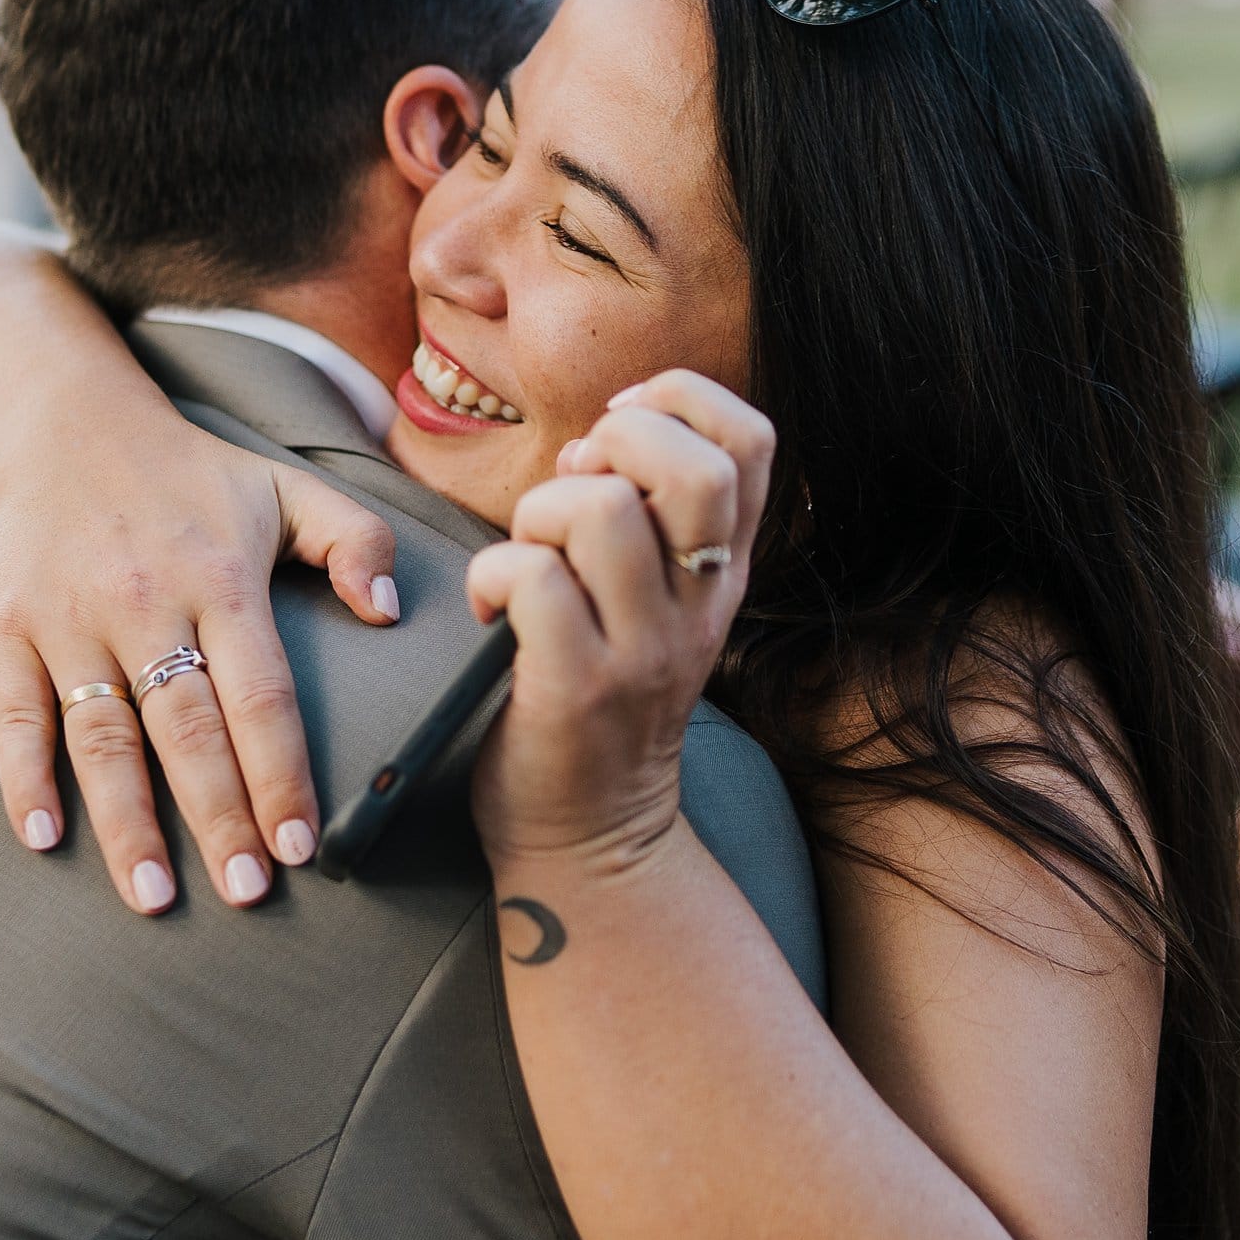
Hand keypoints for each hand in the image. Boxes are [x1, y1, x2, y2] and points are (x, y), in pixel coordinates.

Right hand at [0, 410, 399, 913]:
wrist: (62, 425)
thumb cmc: (192, 476)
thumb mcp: (286, 487)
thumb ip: (357, 540)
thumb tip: (391, 615)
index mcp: (221, 576)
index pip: (261, 693)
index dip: (281, 774)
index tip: (302, 846)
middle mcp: (145, 602)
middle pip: (185, 728)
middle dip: (218, 817)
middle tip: (246, 891)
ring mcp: (70, 619)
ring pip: (101, 735)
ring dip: (126, 822)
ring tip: (153, 897)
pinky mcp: (8, 628)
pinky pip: (15, 715)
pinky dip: (23, 779)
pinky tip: (43, 839)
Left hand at [464, 371, 774, 868]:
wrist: (594, 838)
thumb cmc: (603, 699)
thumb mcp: (658, 603)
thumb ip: (648, 517)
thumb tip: (598, 434)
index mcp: (724, 569)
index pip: (750, 439)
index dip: (678, 401)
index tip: (616, 431)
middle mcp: (700, 603)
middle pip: (692, 465)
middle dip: (611, 442)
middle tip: (569, 491)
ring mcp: (644, 650)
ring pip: (599, 509)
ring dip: (538, 512)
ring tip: (526, 555)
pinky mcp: (579, 689)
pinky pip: (532, 577)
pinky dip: (492, 573)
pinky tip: (489, 608)